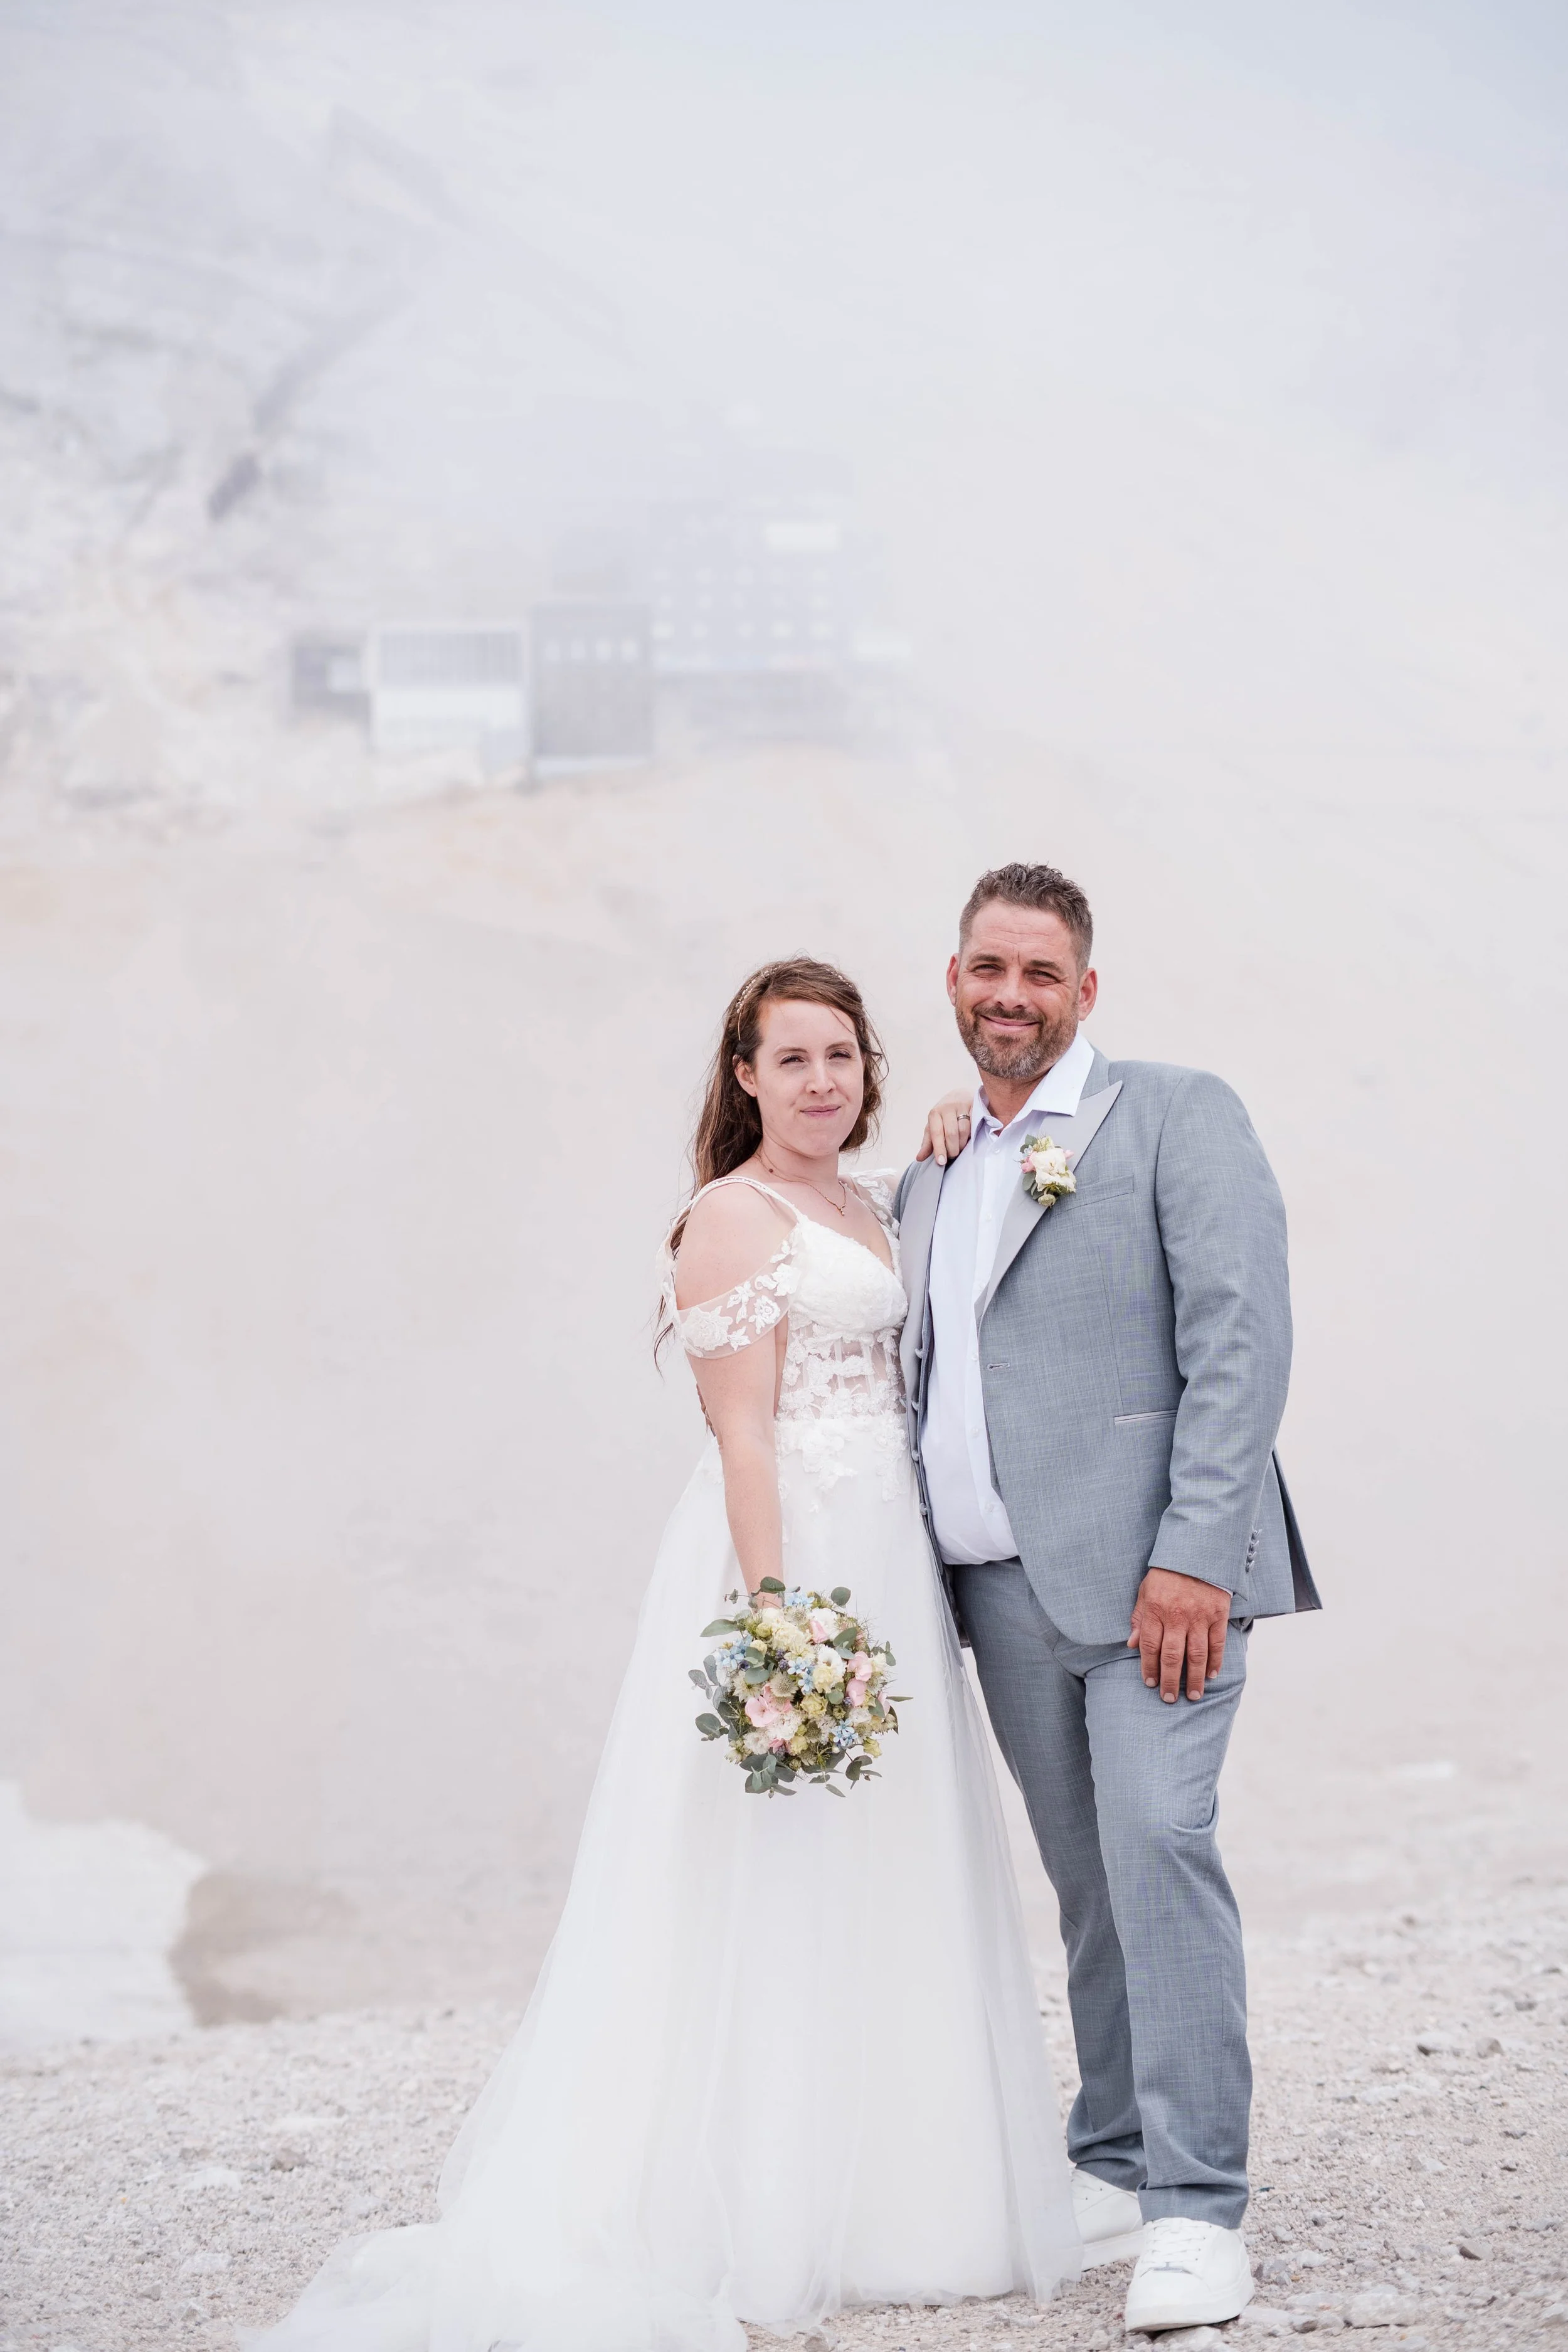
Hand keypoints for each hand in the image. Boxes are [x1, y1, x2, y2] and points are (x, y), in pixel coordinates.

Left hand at [915, 1087, 973, 1166]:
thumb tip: (919, 1158)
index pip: (936, 1133)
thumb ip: (928, 1143)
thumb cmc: (945, 1115)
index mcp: (934, 1114)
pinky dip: (971, 1135)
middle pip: (951, 1133)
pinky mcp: (974, 1106)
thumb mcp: (934, 1126)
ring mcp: (962, 1106)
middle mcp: (947, 1108)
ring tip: (960, 1147)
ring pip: (964, 1130)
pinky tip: (969, 1138)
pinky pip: (974, 1124)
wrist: (960, 1096)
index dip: (939, 1148)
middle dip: (952, 1149)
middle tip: (952, 1155)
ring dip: (962, 1144)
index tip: (941, 1162)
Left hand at [1128, 1566, 1231, 1702]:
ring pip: (1196, 1654)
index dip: (1149, 1668)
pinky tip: (1211, 1675)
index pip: (1150, 1646)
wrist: (1197, 1551)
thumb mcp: (1145, 1591)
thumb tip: (1131, 1645)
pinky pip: (1217, 1643)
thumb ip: (1139, 1618)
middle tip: (1169, 1698)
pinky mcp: (1218, 1614)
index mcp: (1155, 1609)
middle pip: (1172, 1656)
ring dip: (1193, 1678)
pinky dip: (1215, 1661)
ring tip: (1192, 1695)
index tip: (1149, 1684)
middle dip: (1169, 1681)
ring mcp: (1199, 1616)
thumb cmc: (1167, 1573)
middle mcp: (1177, 1615)